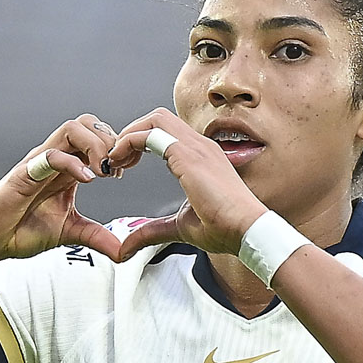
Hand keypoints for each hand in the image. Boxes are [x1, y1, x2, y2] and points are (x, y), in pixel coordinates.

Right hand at [0, 114, 123, 262]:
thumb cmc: (23, 229)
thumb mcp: (71, 233)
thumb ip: (97, 237)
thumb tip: (122, 251)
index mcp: (67, 167)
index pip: (95, 136)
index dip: (115, 147)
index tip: (124, 170)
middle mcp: (55, 159)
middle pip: (87, 123)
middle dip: (109, 141)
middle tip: (115, 169)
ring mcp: (39, 163)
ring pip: (71, 129)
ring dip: (94, 146)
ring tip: (102, 172)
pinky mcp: (24, 174)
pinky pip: (50, 155)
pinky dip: (72, 163)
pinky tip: (86, 180)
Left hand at [105, 108, 267, 260]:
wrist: (247, 230)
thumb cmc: (226, 228)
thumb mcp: (178, 227)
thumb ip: (152, 231)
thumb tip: (128, 243)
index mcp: (200, 157)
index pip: (165, 132)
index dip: (139, 142)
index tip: (124, 166)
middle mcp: (198, 145)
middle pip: (157, 118)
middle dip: (131, 133)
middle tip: (116, 159)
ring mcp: (195, 146)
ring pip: (154, 119)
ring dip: (129, 134)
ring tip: (115, 159)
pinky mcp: (188, 155)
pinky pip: (151, 133)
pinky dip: (129, 142)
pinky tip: (119, 161)